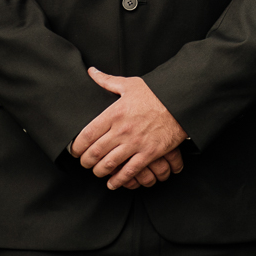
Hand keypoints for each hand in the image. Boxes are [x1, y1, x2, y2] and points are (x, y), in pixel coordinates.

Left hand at [71, 68, 188, 190]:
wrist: (180, 103)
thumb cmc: (155, 93)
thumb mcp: (129, 84)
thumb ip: (107, 81)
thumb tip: (91, 72)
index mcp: (114, 113)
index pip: (87, 134)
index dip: (77, 146)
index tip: (74, 150)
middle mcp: (122, 130)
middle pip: (95, 151)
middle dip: (86, 161)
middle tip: (84, 163)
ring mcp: (135, 143)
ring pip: (109, 163)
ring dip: (99, 171)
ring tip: (97, 171)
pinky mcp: (149, 153)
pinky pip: (130, 171)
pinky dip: (119, 180)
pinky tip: (112, 183)